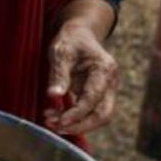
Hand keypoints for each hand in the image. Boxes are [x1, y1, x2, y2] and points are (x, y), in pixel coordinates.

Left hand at [45, 20, 117, 135]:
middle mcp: (110, 82)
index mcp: (105, 69)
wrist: (79, 34)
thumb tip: (53, 95)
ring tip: (50, 122)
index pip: (93, 98)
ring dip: (76, 124)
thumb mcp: (60, 52)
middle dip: (80, 125)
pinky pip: (90, 111)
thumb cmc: (70, 40)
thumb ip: (59, 74)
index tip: (58, 121)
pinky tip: (55, 116)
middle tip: (55, 127)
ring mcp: (107, 89)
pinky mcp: (98, 95)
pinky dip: (74, 117)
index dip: (77, 113)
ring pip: (98, 116)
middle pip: (103, 114)